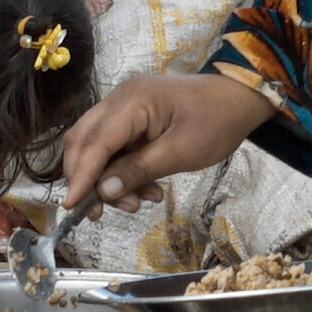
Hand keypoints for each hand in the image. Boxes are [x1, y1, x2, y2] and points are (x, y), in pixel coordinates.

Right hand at [56, 73, 277, 212]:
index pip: (94, 143)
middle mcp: (119, 100)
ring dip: (108, 179)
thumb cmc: (216, 121)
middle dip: (89, 180)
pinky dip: (122, 171)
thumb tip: (105, 192)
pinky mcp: (132, 119)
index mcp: (131, 102)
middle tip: (103, 212)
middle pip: (84, 143)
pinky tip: (145, 189)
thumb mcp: (181, 152)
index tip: (71, 207)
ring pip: (96, 148)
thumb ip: (139, 171)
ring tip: (137, 202)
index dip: (80, 176)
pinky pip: (115, 148)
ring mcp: (124, 108)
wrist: (239, 99)